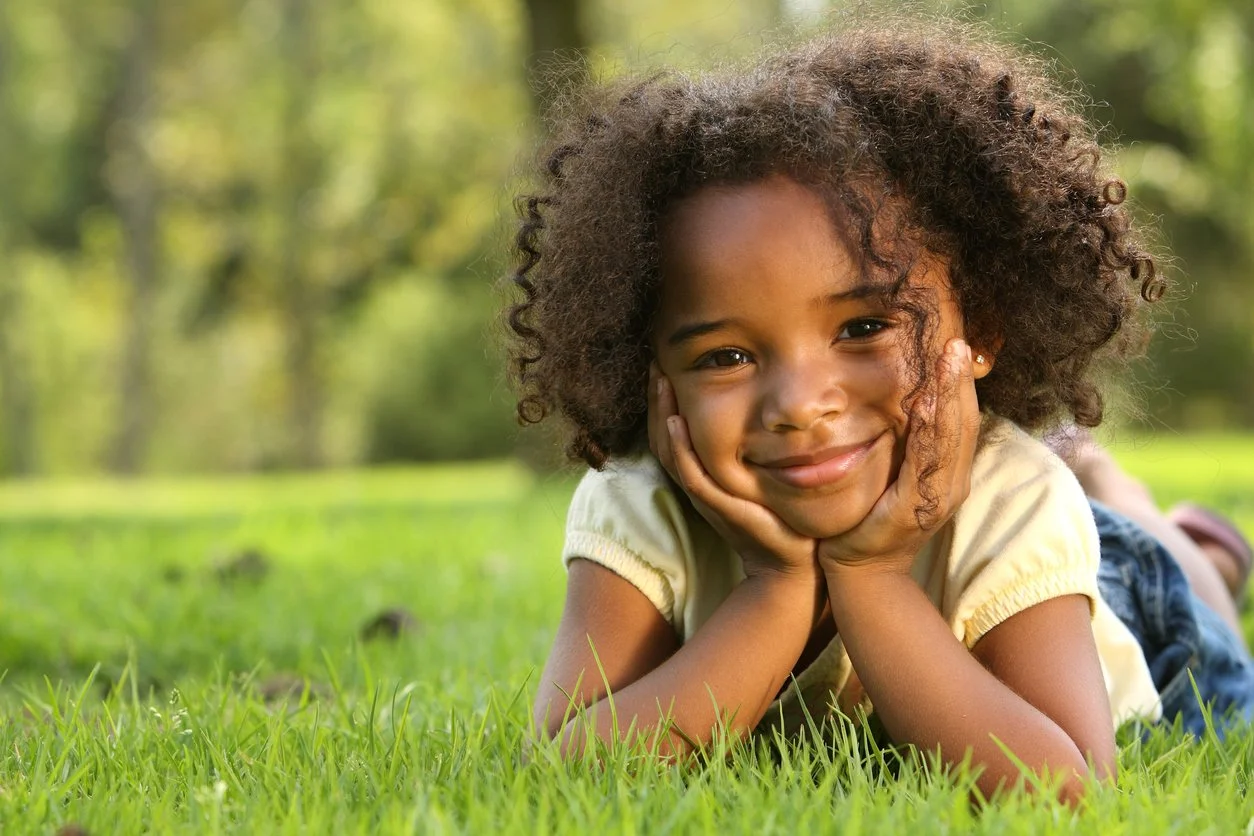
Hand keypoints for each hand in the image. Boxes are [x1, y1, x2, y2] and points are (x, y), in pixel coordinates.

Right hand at [648, 364, 820, 586]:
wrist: (794, 562)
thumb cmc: (782, 517)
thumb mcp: (763, 473)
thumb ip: (757, 447)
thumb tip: (769, 409)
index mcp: (705, 474)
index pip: (672, 431)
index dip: (664, 400)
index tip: (666, 365)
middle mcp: (699, 483)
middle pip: (662, 435)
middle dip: (657, 398)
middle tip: (656, 363)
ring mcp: (706, 495)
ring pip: (670, 449)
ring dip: (662, 414)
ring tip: (661, 381)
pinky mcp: (718, 506)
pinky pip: (689, 473)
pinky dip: (679, 447)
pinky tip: (676, 420)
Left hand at [818, 338, 981, 574]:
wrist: (860, 572)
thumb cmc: (870, 520)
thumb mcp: (893, 475)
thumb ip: (904, 445)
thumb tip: (906, 402)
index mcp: (949, 473)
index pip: (961, 419)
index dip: (961, 383)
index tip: (956, 346)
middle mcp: (952, 483)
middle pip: (964, 422)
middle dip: (960, 380)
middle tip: (958, 341)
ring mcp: (937, 498)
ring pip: (950, 437)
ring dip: (950, 395)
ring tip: (949, 359)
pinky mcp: (914, 509)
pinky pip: (924, 463)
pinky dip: (927, 432)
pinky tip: (924, 405)